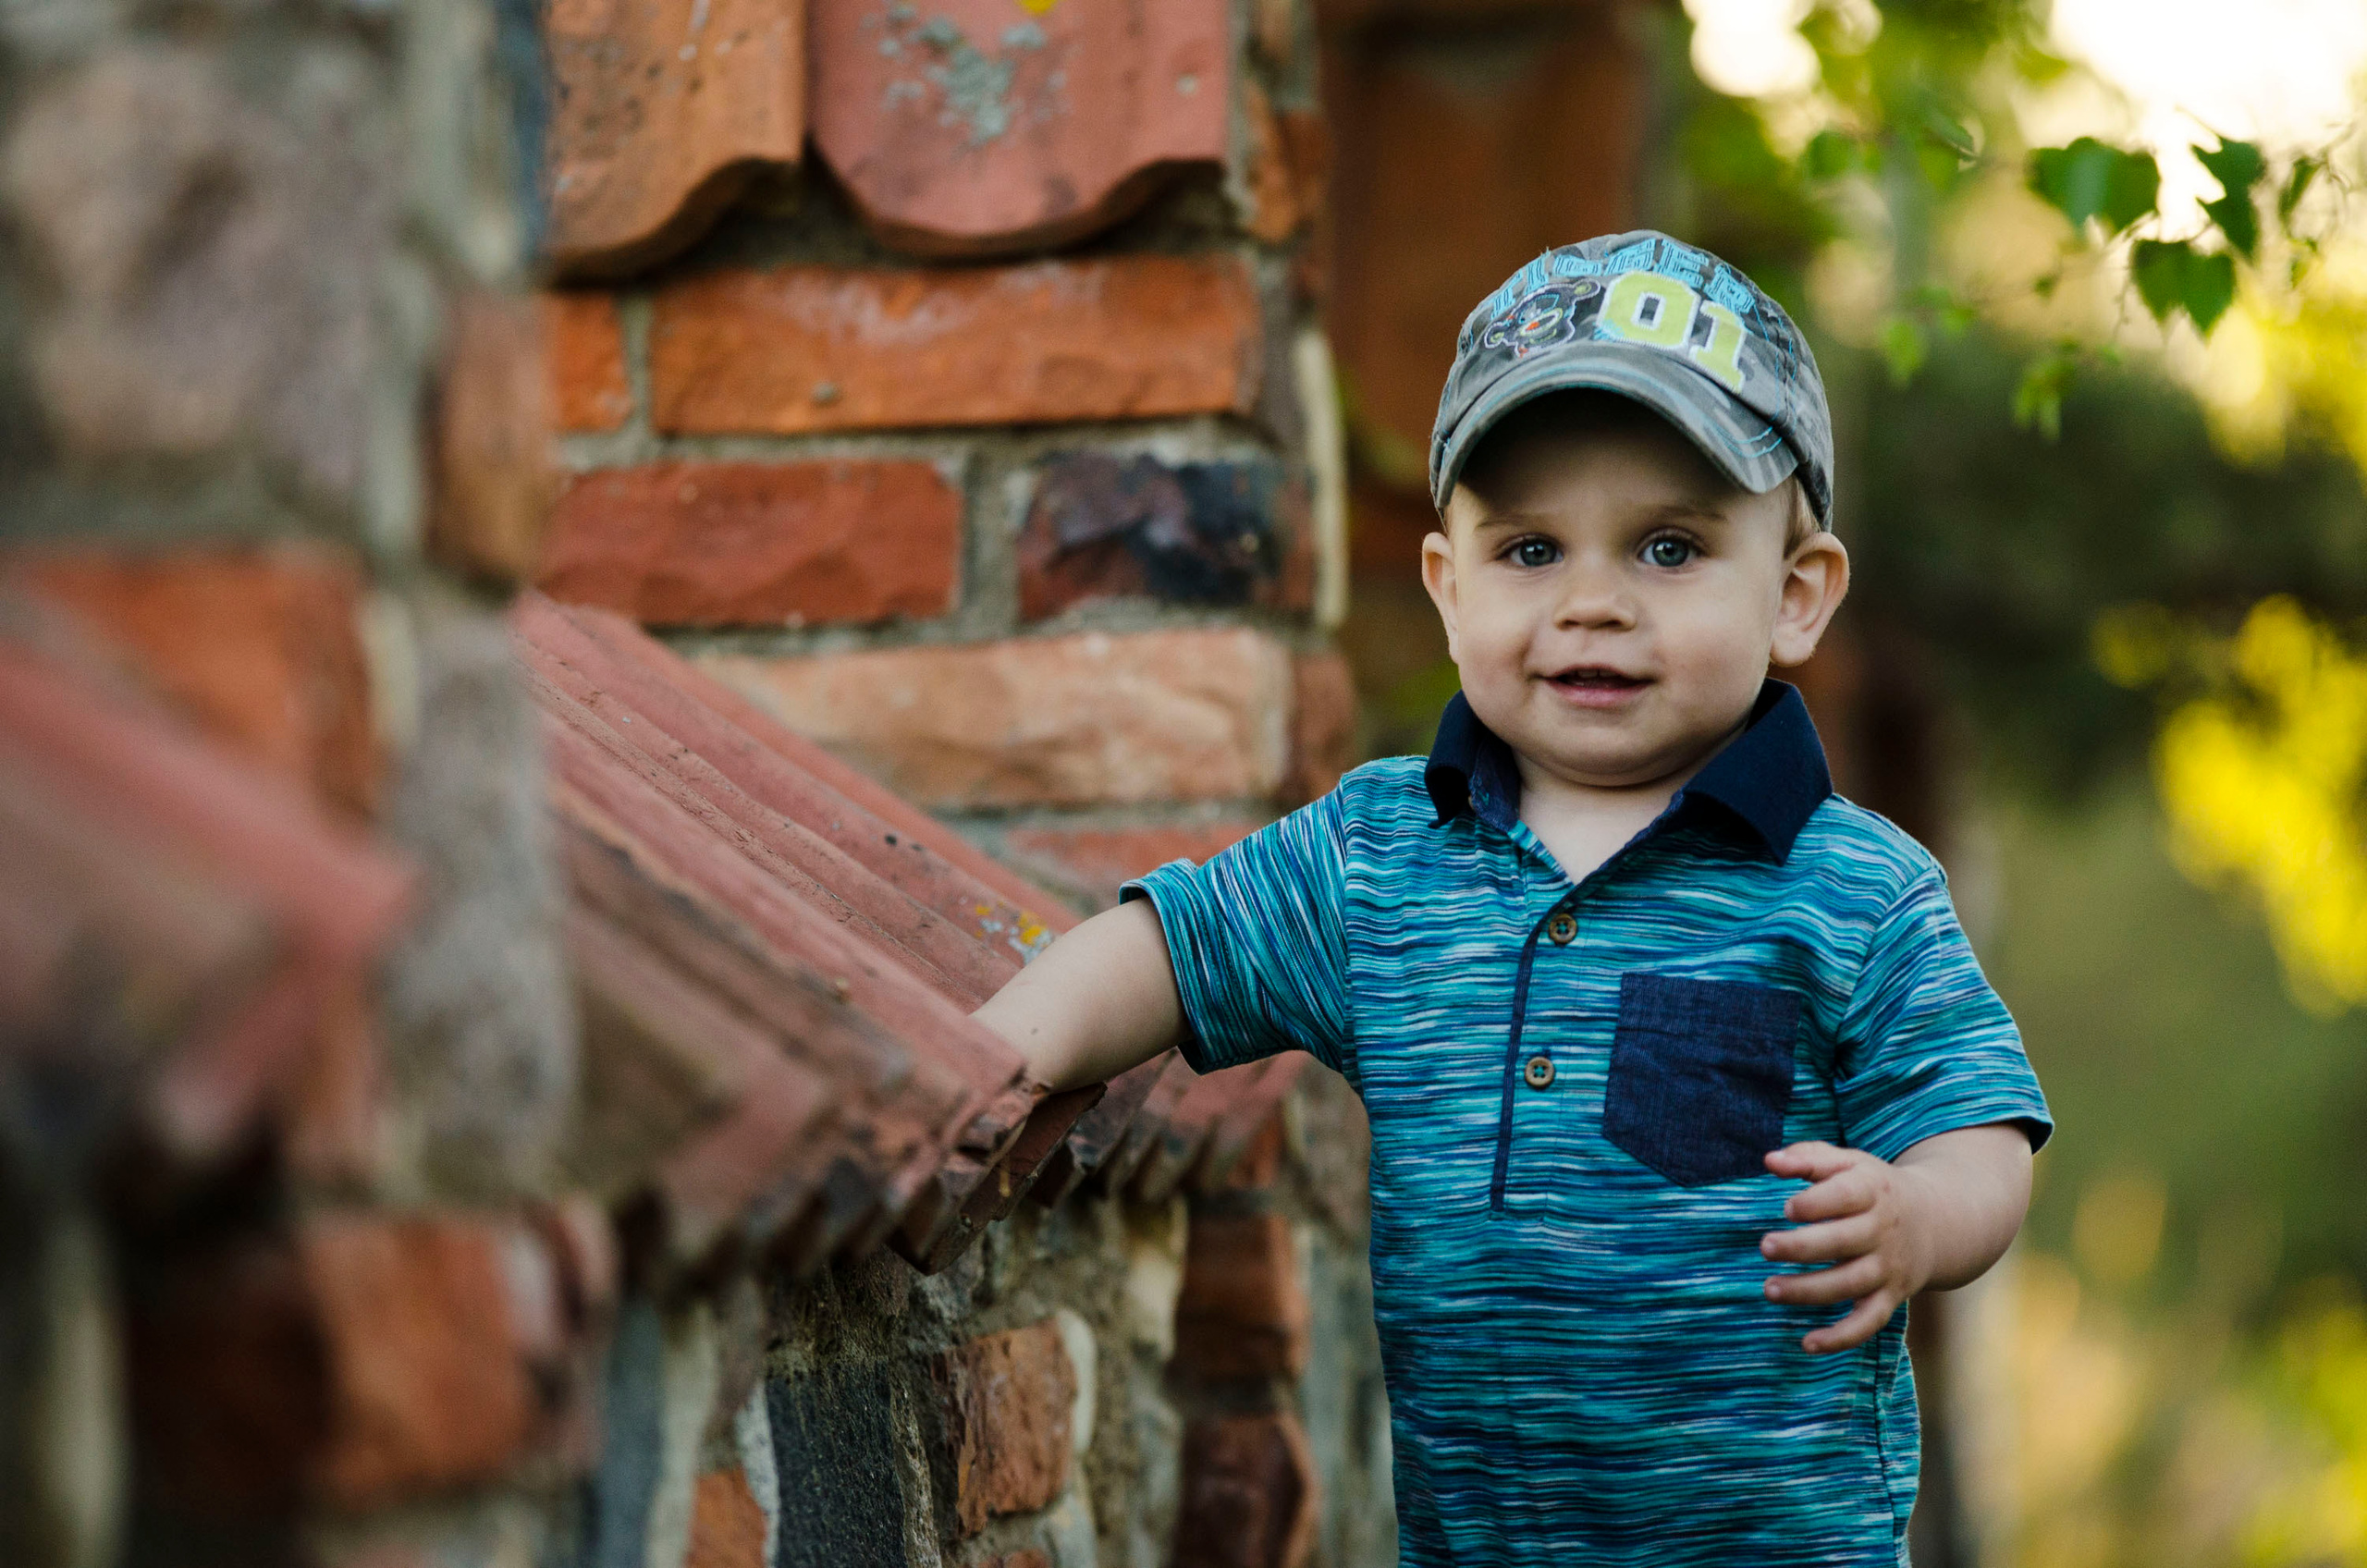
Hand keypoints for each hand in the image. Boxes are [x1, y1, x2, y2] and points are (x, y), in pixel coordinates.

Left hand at [1758, 1141, 1935, 1354]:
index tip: (1787, 1208)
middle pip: (1843, 1242)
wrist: (1938, 1222)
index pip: (1847, 1196)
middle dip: (1803, 1247)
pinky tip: (1808, 1343)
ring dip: (1809, 1290)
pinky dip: (1841, 1338)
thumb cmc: (1875, 1189)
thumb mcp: (1849, 1163)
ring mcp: (1888, 1268)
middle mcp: (1882, 1231)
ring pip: (1850, 1284)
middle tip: (1766, 1247)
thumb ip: (1809, 1157)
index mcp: (1872, 1191)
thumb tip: (1770, 1160)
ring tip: (1770, 1289)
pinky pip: (1868, 1323)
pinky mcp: (1890, 1298)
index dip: (1816, 1203)